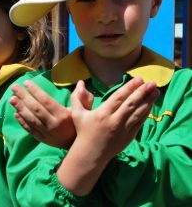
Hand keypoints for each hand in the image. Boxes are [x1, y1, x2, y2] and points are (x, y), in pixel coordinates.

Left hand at [10, 80, 75, 148]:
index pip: (46, 101)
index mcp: (62, 115)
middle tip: (14, 87)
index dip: (35, 91)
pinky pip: (30, 130)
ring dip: (20, 108)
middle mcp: (53, 124)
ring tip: (11, 99)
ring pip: (31, 119)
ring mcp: (46, 133)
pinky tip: (16, 113)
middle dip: (24, 97)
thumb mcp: (82, 110)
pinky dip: (22, 122)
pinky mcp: (42, 139)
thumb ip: (80, 97)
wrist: (78, 145)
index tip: (26, 82)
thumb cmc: (79, 124)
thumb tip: (80, 83)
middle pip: (36, 109)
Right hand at [57, 77, 159, 195]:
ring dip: (148, 101)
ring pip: (138, 113)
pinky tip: (150, 105)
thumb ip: (77, 97)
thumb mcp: (77, 113)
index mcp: (103, 113)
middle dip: (142, 92)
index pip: (119, 97)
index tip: (139, 79)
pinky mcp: (129, 137)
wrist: (91, 154)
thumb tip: (80, 82)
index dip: (129, 87)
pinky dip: (146, 113)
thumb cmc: (83, 131)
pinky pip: (139, 123)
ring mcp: (123, 130)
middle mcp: (115, 121)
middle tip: (151, 82)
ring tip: (156, 91)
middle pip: (131, 104)